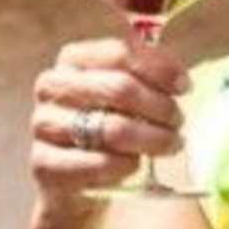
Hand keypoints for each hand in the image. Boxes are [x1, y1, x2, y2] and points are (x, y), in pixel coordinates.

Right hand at [29, 37, 188, 214]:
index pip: (121, 53)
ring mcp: (44, 125)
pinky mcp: (44, 164)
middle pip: (121, 89)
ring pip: (113, 128)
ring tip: (171, 144)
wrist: (80, 175)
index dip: (161, 69)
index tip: (185, 87)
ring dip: (154, 139)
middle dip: (161, 107)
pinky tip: (136, 164)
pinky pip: (98, 163)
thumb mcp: (132, 91)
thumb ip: (151, 73)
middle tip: (179, 121)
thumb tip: (178, 77)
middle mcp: (52, 86)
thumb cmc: (113, 120)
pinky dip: (126, 165)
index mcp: (74, 58)